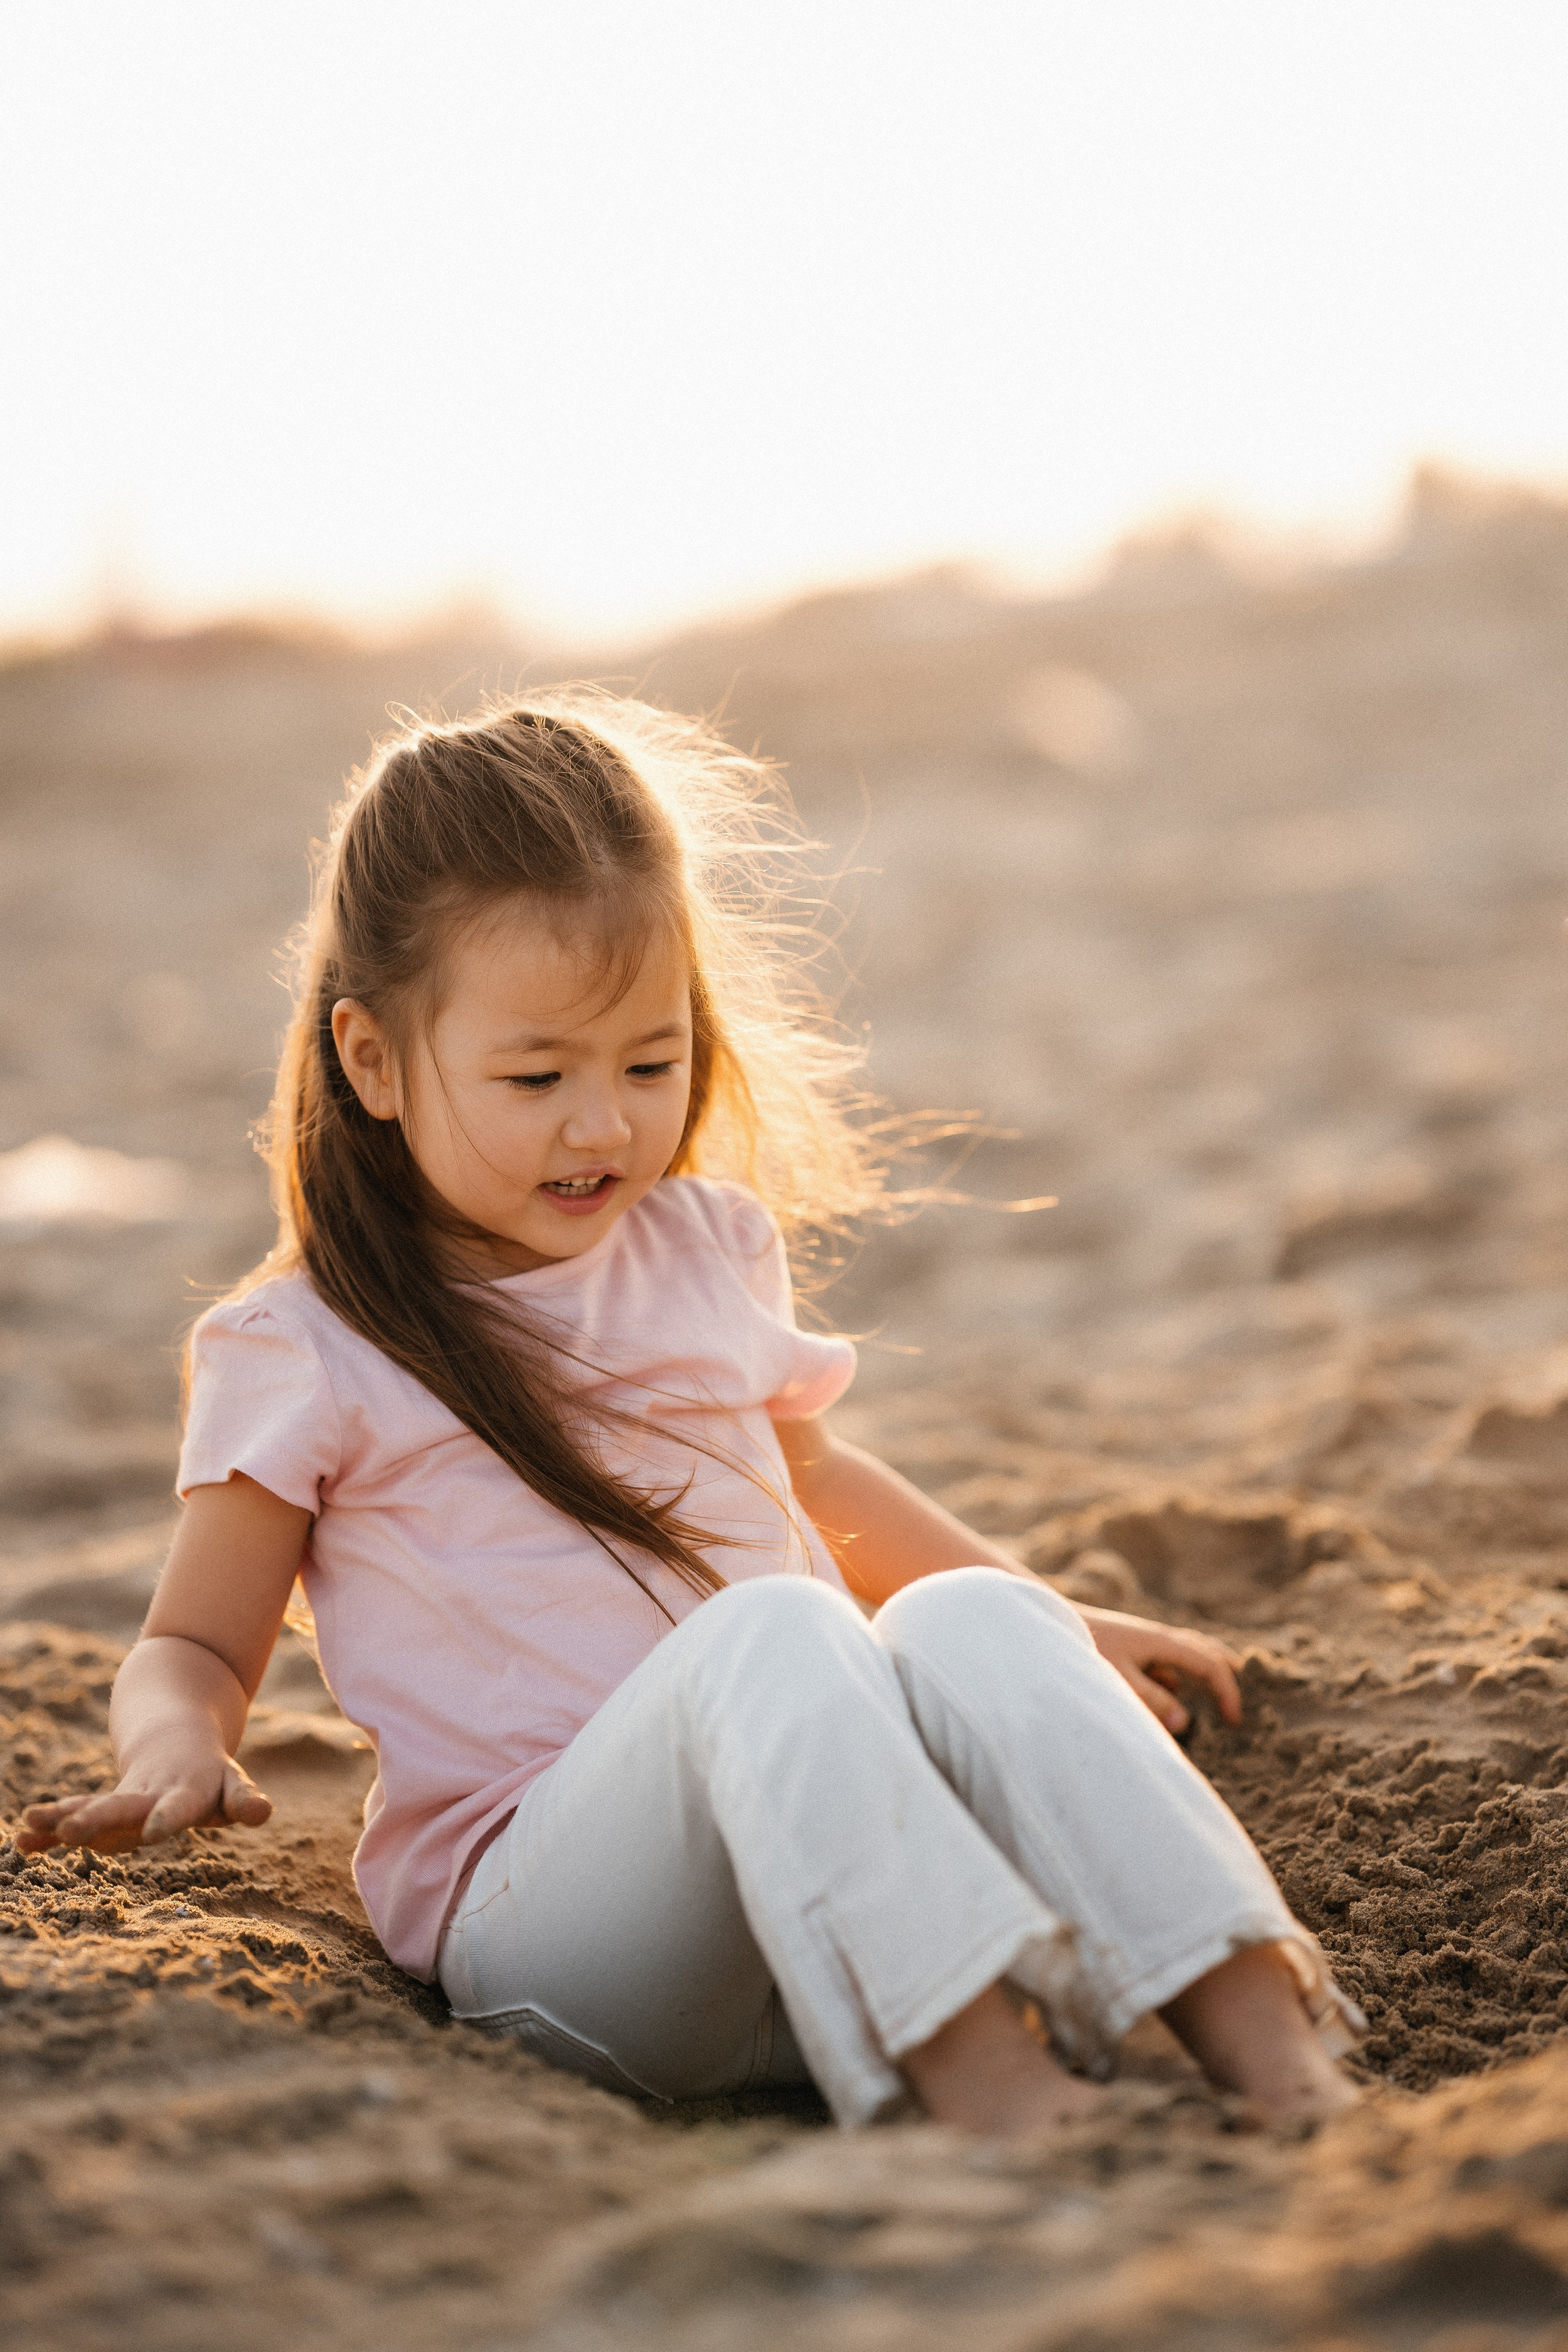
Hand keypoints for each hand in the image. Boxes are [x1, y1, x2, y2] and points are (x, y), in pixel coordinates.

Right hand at [16, 1752, 271, 1854]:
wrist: (174, 1739)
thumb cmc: (211, 1776)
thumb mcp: (232, 1787)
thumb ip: (244, 1801)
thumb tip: (264, 1813)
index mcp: (184, 1792)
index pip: (177, 1807)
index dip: (168, 1817)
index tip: (155, 1831)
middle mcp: (147, 1796)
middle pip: (122, 1807)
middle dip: (96, 1819)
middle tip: (70, 1832)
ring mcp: (120, 1801)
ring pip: (89, 1807)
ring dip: (62, 1818)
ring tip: (30, 1826)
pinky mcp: (100, 1809)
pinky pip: (71, 1816)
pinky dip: (48, 1828)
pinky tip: (23, 1841)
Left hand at [1074, 1605, 1242, 1735]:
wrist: (1049, 1622)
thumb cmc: (1083, 1648)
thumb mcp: (1117, 1680)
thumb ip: (1151, 1701)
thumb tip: (1185, 1722)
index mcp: (1162, 1642)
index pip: (1208, 1664)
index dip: (1226, 1692)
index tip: (1234, 1721)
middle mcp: (1158, 1637)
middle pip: (1204, 1650)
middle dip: (1224, 1671)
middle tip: (1241, 1691)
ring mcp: (1144, 1641)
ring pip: (1184, 1655)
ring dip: (1199, 1671)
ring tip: (1215, 1691)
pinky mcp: (1130, 1648)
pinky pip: (1161, 1662)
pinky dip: (1172, 1677)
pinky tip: (1168, 1692)